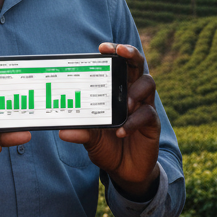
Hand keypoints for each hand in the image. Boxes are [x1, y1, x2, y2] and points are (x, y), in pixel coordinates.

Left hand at [58, 42, 160, 199]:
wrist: (124, 169)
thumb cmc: (107, 145)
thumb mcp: (90, 138)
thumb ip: (81, 132)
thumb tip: (63, 131)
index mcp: (115, 90)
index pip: (117, 64)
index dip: (113, 52)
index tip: (102, 47)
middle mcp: (131, 93)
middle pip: (137, 65)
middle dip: (131, 54)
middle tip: (121, 51)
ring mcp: (143, 106)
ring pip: (148, 84)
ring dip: (135, 91)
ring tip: (124, 104)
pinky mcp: (152, 123)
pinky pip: (147, 115)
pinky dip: (134, 121)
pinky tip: (122, 131)